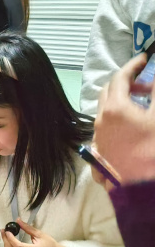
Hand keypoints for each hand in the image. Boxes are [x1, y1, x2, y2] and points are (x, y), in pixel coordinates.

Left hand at [1, 219, 68, 246]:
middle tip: (3, 230)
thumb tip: (18, 220)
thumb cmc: (49, 244)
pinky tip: (8, 242)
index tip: (7, 231)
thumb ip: (28, 228)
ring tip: (5, 235)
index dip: (10, 239)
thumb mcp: (40, 234)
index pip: (18, 246)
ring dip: (5, 244)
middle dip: (5, 240)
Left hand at [94, 55, 154, 183]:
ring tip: (142, 104)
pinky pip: (105, 127)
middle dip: (126, 83)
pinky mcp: (100, 150)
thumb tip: (154, 79)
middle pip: (108, 92)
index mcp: (115, 108)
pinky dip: (117, 118)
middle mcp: (101, 120)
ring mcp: (99, 136)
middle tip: (145, 84)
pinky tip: (132, 125)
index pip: (120, 78)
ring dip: (122, 101)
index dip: (132, 66)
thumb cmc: (153, 149)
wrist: (141, 187)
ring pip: (105, 110)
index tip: (144, 59)